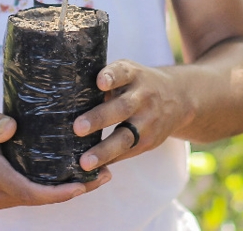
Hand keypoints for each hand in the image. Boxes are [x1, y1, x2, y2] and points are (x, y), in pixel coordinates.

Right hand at [0, 103, 110, 208]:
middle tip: (106, 174)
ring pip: (39, 198)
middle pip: (41, 199)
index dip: (59, 192)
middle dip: (75, 190)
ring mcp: (0, 196)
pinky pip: (33, 193)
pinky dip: (55, 187)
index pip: (30, 191)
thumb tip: (10, 127)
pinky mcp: (3, 191)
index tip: (84, 184)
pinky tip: (75, 173)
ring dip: (69, 190)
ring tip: (99, 174)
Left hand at [71, 60, 191, 172]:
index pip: (122, 73)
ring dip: (104, 150)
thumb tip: (64, 89)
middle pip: (121, 108)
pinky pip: (128, 153)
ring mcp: (148, 121)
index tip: (99, 82)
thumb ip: (105, 79)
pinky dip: (110, 161)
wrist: (178, 98)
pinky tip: (92, 170)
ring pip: (126, 137)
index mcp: (133, 75)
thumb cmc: (136, 84)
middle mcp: (143, 97)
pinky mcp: (149, 141)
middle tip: (77, 128)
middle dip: (99, 118)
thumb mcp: (127, 73)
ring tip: (84, 162)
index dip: (111, 77)